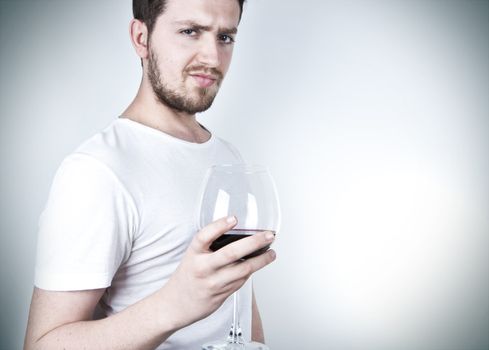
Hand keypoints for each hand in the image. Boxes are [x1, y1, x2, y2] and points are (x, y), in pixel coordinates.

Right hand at [160, 216, 275, 327]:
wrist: (176, 305)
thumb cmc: (188, 276)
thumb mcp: (193, 255)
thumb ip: (210, 245)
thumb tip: (237, 231)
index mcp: (193, 253)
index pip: (204, 236)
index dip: (219, 226)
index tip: (233, 218)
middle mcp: (203, 267)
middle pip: (231, 253)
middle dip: (254, 242)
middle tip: (268, 235)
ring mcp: (213, 282)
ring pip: (243, 270)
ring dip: (261, 260)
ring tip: (271, 253)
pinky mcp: (221, 294)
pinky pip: (241, 281)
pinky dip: (251, 272)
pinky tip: (257, 265)